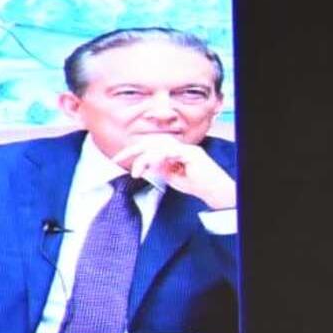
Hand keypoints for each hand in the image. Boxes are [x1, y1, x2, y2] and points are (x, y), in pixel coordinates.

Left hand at [111, 135, 237, 209]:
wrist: (215, 190)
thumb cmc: (197, 184)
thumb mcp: (171, 177)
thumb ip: (159, 169)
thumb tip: (146, 164)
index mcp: (173, 151)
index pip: (150, 146)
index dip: (133, 151)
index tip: (118, 159)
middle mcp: (179, 146)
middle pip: (151, 142)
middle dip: (132, 150)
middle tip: (117, 159)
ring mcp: (186, 149)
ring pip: (158, 147)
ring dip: (144, 159)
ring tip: (136, 172)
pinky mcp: (191, 154)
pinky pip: (170, 152)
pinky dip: (159, 158)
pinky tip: (152, 166)